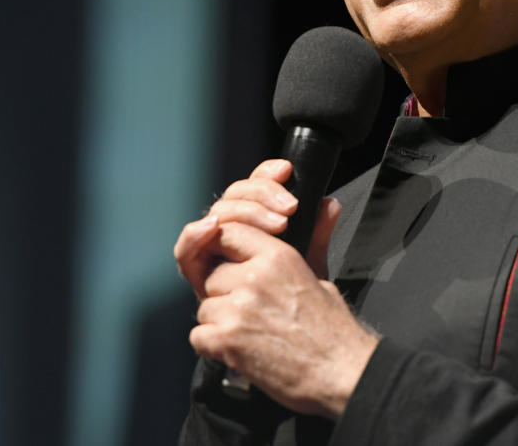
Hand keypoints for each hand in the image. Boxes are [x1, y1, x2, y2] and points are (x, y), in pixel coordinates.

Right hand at [173, 159, 340, 298]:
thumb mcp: (310, 267)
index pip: (253, 188)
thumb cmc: (295, 306)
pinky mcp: (196, 274)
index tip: (286, 171)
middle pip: (234, 197)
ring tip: (273, 224)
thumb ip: (317, 235)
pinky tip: (211, 228)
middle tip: (289, 211)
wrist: (288, 346)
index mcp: (255, 226)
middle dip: (261, 196)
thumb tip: (330, 203)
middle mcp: (230, 235)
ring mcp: (212, 253)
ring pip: (215, 216)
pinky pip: (187, 249)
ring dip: (241, 213)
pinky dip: (195, 234)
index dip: (266, 175)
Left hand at [189, 222, 378, 417]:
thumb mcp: (322, 278)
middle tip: (249, 313)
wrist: (342, 373)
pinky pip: (198, 336)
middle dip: (223, 294)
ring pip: (204, 307)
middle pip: (212, 275)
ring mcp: (238, 308)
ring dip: (219, 322)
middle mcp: (254, 276)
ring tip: (250, 334)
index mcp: (278, 257)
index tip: (229, 265)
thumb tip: (328, 205)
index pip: (229, 233)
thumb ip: (311, 242)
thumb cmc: (335, 331)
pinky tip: (239, 351)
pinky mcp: (227, 340)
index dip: (224, 250)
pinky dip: (213, 347)